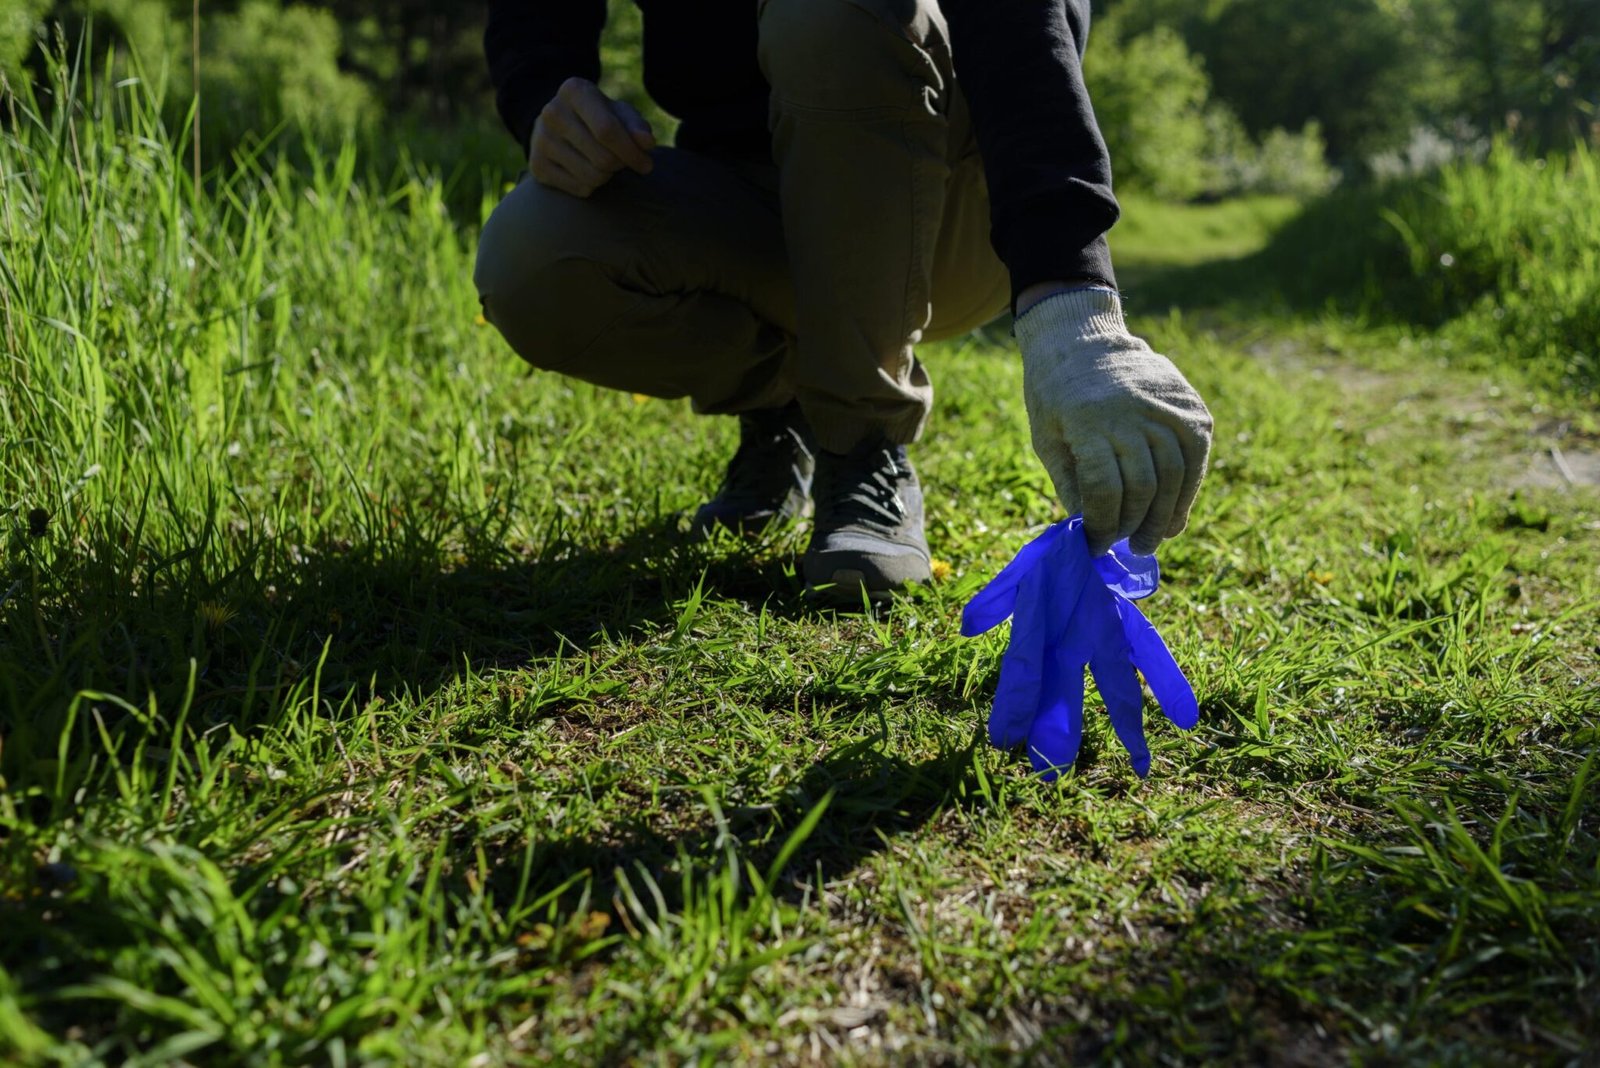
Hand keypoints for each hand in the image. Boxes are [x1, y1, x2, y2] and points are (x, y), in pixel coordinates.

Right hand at [530, 77, 655, 196]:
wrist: (559, 126)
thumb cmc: (599, 117)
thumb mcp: (619, 113)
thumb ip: (636, 126)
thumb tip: (647, 142)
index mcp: (574, 91)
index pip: (607, 130)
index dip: (632, 152)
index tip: (647, 164)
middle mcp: (552, 112)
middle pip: (603, 158)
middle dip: (620, 165)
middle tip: (621, 161)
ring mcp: (540, 140)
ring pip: (592, 176)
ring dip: (607, 176)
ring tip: (603, 163)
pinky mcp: (536, 166)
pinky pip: (579, 188)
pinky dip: (591, 185)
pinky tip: (586, 170)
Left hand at [1014, 287, 1212, 555]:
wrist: (1082, 340)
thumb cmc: (1056, 397)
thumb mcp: (1047, 439)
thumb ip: (1070, 484)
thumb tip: (1090, 532)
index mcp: (1087, 422)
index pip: (1104, 489)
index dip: (1102, 525)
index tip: (1097, 546)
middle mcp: (1130, 412)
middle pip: (1143, 486)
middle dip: (1135, 525)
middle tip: (1131, 547)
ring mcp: (1165, 405)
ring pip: (1175, 475)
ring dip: (1165, 516)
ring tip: (1153, 539)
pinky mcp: (1189, 404)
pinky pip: (1195, 455)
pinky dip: (1188, 490)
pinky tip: (1174, 513)